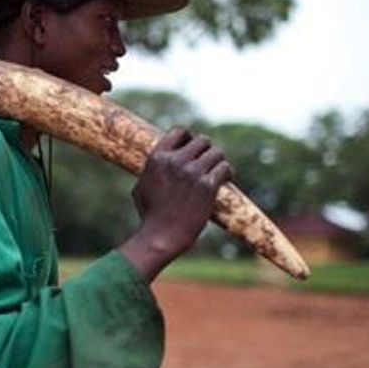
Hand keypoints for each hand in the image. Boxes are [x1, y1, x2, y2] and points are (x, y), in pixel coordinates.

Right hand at [119, 127, 232, 281]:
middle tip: (208, 162)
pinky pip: (225, 168)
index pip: (179, 132)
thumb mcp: (141, 186)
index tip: (193, 148)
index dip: (189, 138)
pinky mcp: (207, 186)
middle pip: (202, 140)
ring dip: (219, 160)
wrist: (161, 236)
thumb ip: (152, 170)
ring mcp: (192, 172)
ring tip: (218, 170)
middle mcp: (176, 161)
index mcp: (158, 158)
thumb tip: (157, 162)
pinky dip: (227, 172)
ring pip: (217, 152)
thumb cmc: (149, 215)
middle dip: (206, 150)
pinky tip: (226, 179)